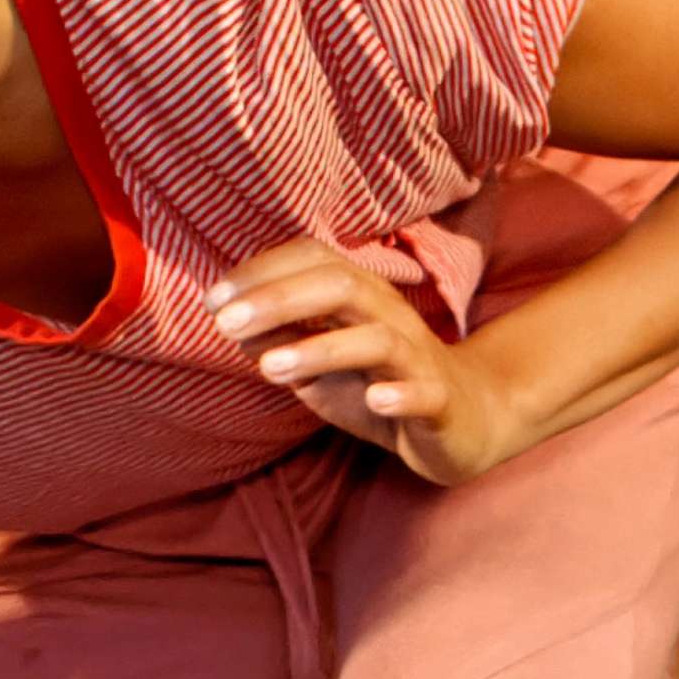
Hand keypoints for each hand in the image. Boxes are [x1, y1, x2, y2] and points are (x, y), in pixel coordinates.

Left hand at [204, 238, 522, 486]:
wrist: (465, 418)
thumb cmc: (379, 383)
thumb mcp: (318, 365)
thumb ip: (278, 342)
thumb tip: (231, 325)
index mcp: (359, 297)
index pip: (313, 260)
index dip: (262, 272)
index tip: (214, 300)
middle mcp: (389, 315)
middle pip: (340, 286)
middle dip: (279, 299)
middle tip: (225, 324)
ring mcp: (417, 357)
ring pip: (376, 339)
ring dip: (319, 350)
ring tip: (270, 368)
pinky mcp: (441, 400)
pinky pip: (424, 392)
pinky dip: (400, 394)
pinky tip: (375, 400)